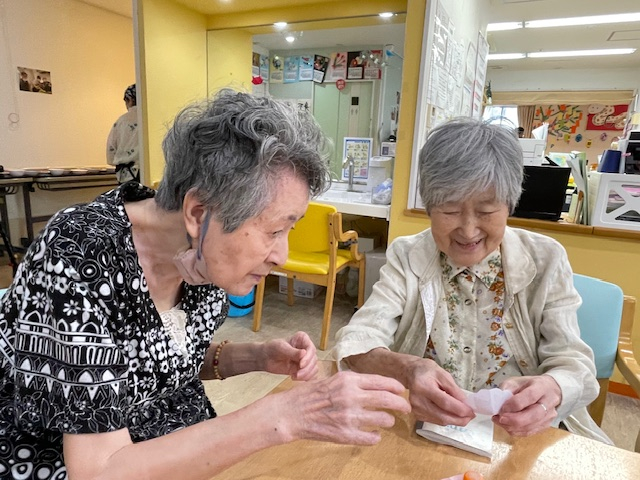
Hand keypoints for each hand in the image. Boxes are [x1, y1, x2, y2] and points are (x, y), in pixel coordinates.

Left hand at [261, 331, 317, 379]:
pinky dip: (305, 378)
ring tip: (295, 376)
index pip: (311, 348)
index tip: (301, 364)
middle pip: (314, 359)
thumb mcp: (281, 348)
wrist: (265, 358)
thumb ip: (293, 352)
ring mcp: (306, 359)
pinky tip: (294, 377)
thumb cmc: (272, 348)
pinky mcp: (303, 368)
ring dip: (306, 374)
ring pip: (314, 368)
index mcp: (302, 339)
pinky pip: (310, 374)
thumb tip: (304, 353)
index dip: (308, 357)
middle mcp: (306, 348)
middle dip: (307, 368)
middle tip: (297, 374)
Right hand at [278, 371, 410, 444]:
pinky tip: (374, 435)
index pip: (383, 382)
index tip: (401, 391)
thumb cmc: (310, 394)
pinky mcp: (345, 434)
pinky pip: (371, 438)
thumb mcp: (333, 379)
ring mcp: (349, 416)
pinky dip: (376, 437)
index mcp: (349, 380)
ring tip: (385, 421)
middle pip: (388, 400)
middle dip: (401, 405)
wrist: (292, 412)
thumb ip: (353, 382)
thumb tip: (375, 385)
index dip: (397, 388)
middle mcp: (352, 396)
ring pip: (384, 419)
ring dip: (388, 420)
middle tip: (405, 408)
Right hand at [406, 358, 474, 426]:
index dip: (460, 409)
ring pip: (440, 421)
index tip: (472, 411)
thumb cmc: (426, 370)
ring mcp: (415, 410)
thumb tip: (466, 404)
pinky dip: (446, 419)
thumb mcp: (442, 374)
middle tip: (471, 416)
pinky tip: (452, 414)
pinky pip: (435, 421)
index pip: (445, 403)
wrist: (409, 373)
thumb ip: (454, 389)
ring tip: (464, 415)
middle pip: (442, 417)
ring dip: (455, 421)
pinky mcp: (416, 415)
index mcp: (423, 387)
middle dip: (460, 419)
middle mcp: (417, 401)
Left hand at [494, 375, 561, 435]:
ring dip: (512, 427)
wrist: (548, 390)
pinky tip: (506, 426)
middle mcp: (548, 402)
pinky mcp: (546, 425)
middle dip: (513, 420)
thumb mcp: (516, 381)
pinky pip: (530, 432)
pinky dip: (516, 431)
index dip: (514, 404)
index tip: (502, 407)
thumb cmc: (529, 385)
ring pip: (531, 426)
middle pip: (533, 415)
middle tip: (499, 418)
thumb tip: (497, 403)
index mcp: (541, 387)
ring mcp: (549, 416)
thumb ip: (507, 390)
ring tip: (499, 421)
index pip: (530, 396)